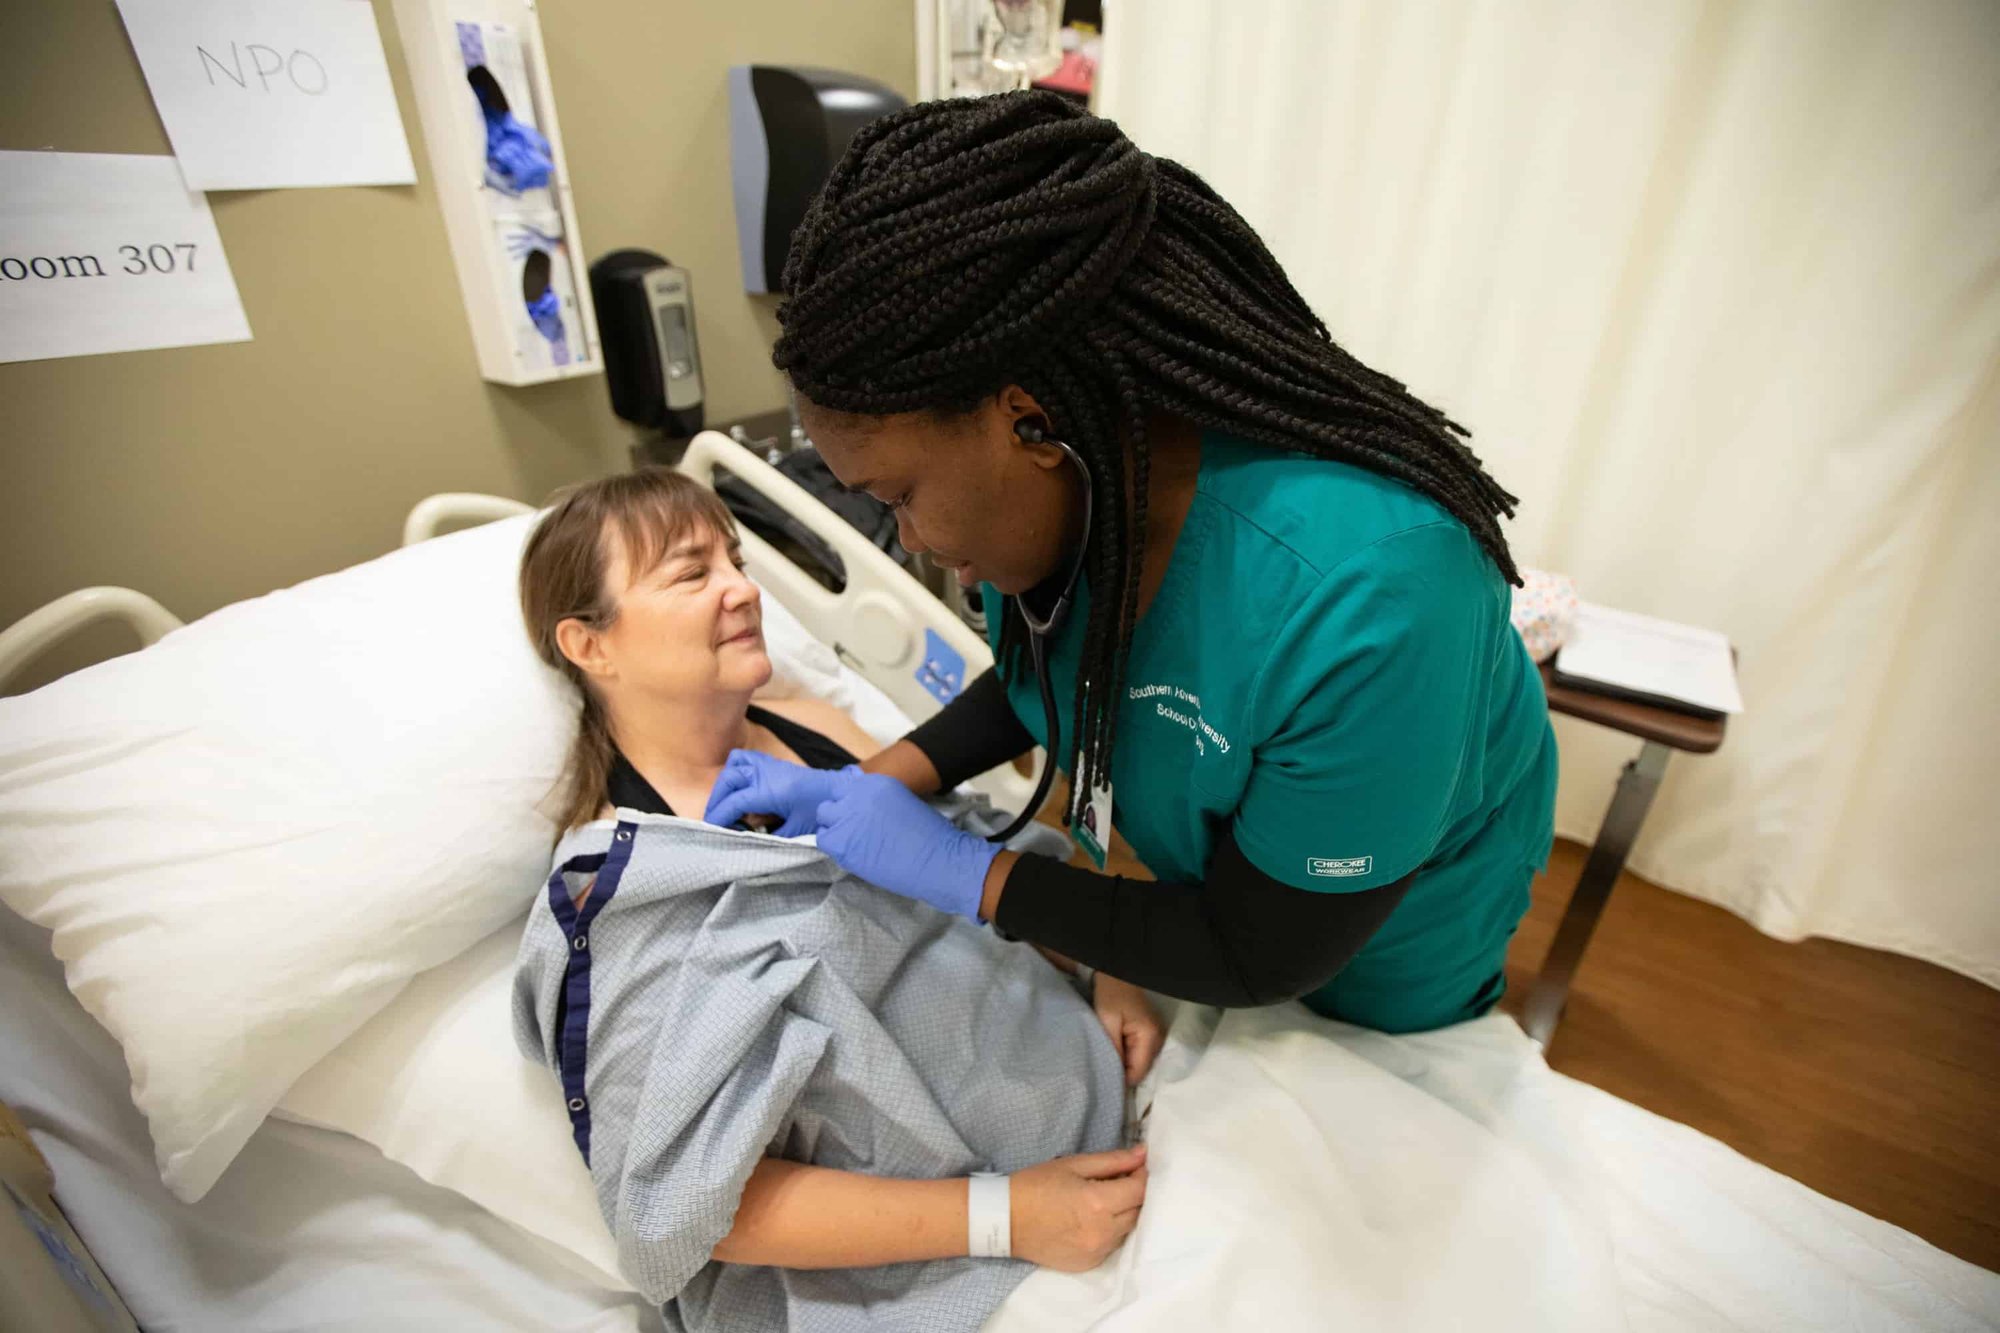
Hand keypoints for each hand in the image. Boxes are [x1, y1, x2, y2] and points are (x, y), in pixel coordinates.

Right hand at [703, 750, 859, 836]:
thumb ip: (769, 837)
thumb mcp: (796, 831)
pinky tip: (739, 790)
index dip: (719, 816)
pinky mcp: (773, 763)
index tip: (711, 830)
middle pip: (728, 780)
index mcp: (772, 790)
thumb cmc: (821, 812)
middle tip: (715, 821)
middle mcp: (767, 773)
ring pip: (734, 764)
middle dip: (716, 800)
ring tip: (724, 805)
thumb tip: (746, 842)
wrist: (841, 792)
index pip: (735, 801)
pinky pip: (745, 758)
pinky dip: (735, 770)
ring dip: (724, 784)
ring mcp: (770, 764)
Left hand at [814, 772, 998, 920]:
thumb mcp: (901, 804)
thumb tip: (858, 807)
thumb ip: (876, 801)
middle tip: (855, 834)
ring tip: (857, 846)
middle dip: (838, 818)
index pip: (842, 787)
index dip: (846, 804)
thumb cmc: (929, 838)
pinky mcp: (842, 842)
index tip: (853, 816)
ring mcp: (848, 818)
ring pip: (823, 821)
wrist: (940, 860)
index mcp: (875, 783)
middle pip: (829, 804)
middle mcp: (858, 795)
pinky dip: (835, 848)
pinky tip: (855, 854)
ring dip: (835, 832)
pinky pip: (824, 841)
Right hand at [1009, 1144, 1148, 1271]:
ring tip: (1104, 1200)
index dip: (1142, 1175)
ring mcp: (1096, 1251)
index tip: (1134, 1166)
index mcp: (1098, 1203)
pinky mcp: (1088, 1264)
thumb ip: (1112, 1160)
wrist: (1005, 1220)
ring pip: (1127, 1230)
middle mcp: (1102, 1232)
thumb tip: (1142, 1154)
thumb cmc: (1036, 1185)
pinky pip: (1111, 1245)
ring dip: (1124, 1213)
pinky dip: (1109, 1231)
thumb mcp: (1073, 1165)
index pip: (1140, 1190)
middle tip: (1119, 1181)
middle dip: (1134, 1194)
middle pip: (1139, 1212)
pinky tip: (1091, 1220)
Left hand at [1092, 975, 1163, 1086]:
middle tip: (1101, 1069)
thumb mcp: (1107, 1023)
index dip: (1120, 1080)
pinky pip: (1140, 1053)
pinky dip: (1127, 1055)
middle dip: (1122, 1071)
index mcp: (1150, 1037)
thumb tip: (1115, 1077)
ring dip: (1124, 1063)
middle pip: (1140, 1070)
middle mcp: (1159, 1039)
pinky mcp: (1151, 1033)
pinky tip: (1115, 1049)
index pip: (1137, 1073)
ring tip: (1106, 1057)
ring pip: (1140, 1063)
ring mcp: (1157, 1036)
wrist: (1118, 974)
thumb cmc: (1110, 995)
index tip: (1102, 1080)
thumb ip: (1113, 1051)